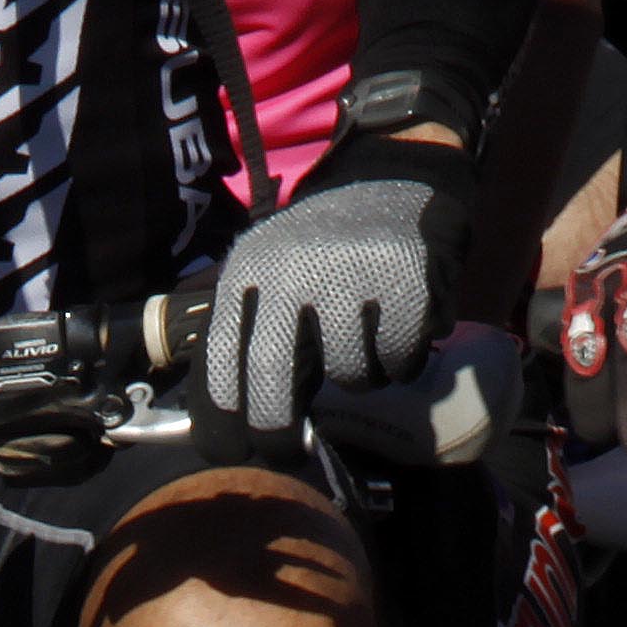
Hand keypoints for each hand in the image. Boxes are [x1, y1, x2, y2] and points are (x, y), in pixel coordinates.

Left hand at [203, 133, 476, 434]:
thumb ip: (254, 332)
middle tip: (289, 451)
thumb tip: (239, 424)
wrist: (393, 174)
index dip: (222, 417)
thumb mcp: (272, 272)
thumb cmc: (326, 246)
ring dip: (360, 375)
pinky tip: (398, 328)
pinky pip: (400, 359)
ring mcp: (351, 274)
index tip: (231, 453)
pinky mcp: (405, 281)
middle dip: (276, 429)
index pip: (223, 357)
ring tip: (365, 340)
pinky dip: (403, 359)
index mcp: (251, 270)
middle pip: (274, 375)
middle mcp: (294, 270)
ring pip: (350, 374)